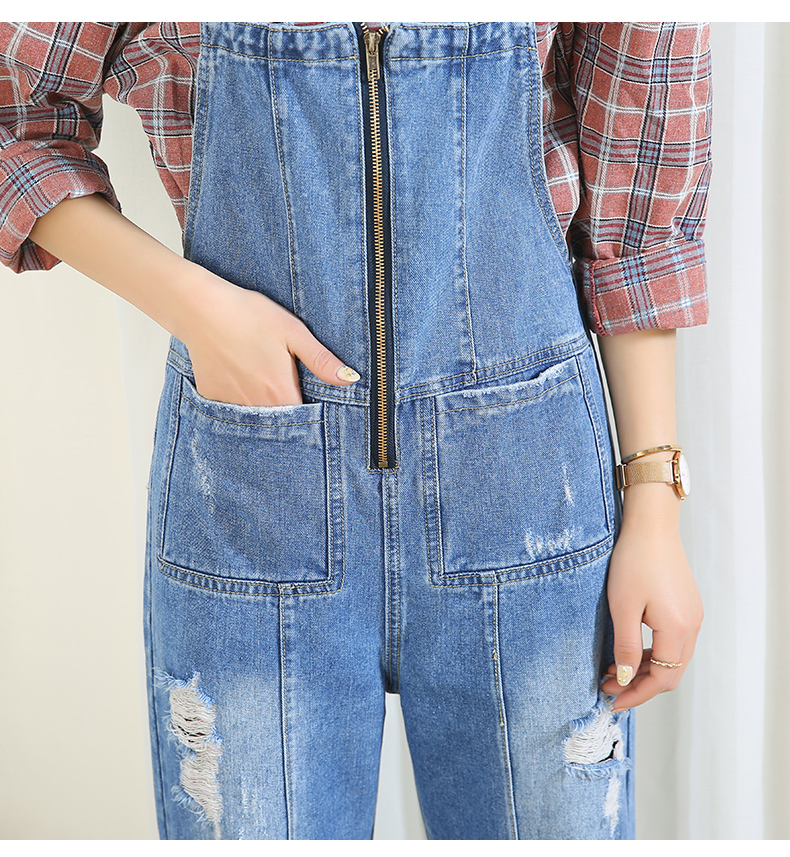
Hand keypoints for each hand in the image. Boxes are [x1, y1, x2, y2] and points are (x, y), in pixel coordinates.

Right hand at [180, 268, 358, 406]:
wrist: (201, 308)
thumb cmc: (250, 315)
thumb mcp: (293, 332)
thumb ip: (321, 361)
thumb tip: (350, 379)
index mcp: (281, 392)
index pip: (304, 418)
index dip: (311, 413)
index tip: (312, 402)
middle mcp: (256, 406)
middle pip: (280, 422)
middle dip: (288, 414)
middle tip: (285, 386)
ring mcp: (231, 404)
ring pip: (255, 417)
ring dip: (264, 408)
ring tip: (262, 381)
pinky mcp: (212, 397)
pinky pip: (232, 409)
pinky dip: (239, 400)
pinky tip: (240, 378)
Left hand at [600, 486, 702, 709]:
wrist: (651, 526)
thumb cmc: (634, 560)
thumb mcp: (622, 606)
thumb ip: (624, 645)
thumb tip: (623, 677)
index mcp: (677, 628)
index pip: (662, 677)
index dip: (637, 693)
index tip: (612, 699)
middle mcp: (691, 625)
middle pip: (670, 671)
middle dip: (639, 684)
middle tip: (608, 687)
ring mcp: (692, 614)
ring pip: (672, 656)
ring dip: (644, 667)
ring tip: (613, 669)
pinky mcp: (687, 605)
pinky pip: (673, 640)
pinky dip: (651, 651)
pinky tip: (629, 648)